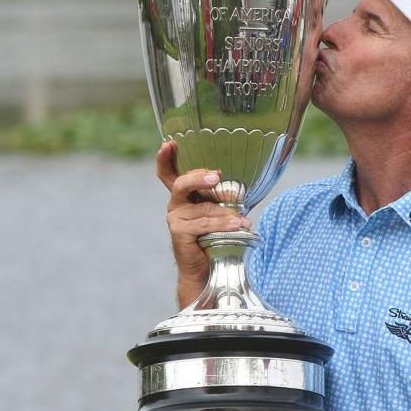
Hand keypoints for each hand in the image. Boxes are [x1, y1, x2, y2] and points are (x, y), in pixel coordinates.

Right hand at [155, 141, 251, 303]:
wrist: (208, 267)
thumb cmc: (217, 234)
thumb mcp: (221, 210)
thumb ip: (225, 195)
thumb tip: (245, 179)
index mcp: (184, 195)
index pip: (168, 173)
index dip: (165, 158)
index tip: (169, 143)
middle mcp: (176, 204)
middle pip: (181, 183)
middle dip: (198, 177)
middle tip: (216, 176)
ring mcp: (175, 218)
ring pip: (201, 208)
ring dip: (225, 213)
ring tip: (243, 219)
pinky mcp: (179, 232)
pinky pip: (203, 224)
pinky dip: (222, 224)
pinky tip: (237, 226)